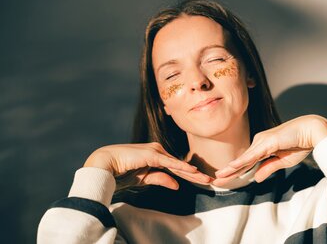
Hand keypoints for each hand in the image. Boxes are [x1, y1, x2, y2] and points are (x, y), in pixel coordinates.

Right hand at [84, 142, 211, 189]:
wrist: (105, 164)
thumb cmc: (121, 171)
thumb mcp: (144, 178)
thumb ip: (160, 179)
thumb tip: (177, 185)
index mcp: (155, 156)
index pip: (176, 167)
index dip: (189, 174)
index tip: (201, 180)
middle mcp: (157, 151)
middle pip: (180, 165)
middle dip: (195, 174)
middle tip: (211, 180)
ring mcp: (155, 151)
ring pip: (177, 164)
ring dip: (192, 172)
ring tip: (206, 179)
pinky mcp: (151, 154)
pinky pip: (169, 163)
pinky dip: (181, 167)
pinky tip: (192, 171)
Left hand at [214, 115, 326, 184]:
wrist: (312, 131)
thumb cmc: (300, 144)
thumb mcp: (282, 161)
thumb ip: (268, 168)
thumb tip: (255, 178)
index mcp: (262, 147)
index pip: (246, 162)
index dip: (234, 172)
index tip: (224, 179)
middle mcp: (259, 143)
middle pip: (241, 161)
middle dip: (228, 172)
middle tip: (215, 181)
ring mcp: (262, 142)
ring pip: (244, 159)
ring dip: (230, 169)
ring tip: (218, 177)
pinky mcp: (267, 142)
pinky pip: (252, 155)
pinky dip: (241, 162)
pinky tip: (231, 168)